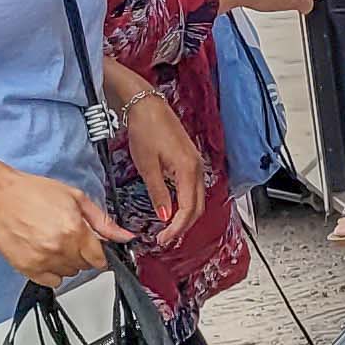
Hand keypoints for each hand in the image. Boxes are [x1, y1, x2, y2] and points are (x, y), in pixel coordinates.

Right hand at [0, 164, 129, 283]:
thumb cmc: (32, 192)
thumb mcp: (75, 198)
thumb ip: (102, 221)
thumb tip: (124, 236)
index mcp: (74, 230)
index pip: (100, 258)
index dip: (99, 252)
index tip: (93, 246)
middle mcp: (59, 249)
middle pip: (85, 267)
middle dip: (82, 254)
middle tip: (68, 237)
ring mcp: (42, 261)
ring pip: (69, 275)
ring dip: (66, 262)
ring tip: (53, 242)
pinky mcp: (26, 268)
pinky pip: (51, 281)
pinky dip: (51, 271)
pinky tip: (44, 254)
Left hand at [119, 91, 203, 242]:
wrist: (146, 105)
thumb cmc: (146, 129)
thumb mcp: (147, 166)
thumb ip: (159, 194)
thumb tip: (166, 217)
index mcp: (188, 170)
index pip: (188, 209)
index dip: (177, 228)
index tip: (164, 239)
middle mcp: (197, 167)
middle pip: (198, 206)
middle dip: (184, 225)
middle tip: (166, 237)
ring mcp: (195, 163)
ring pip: (198, 198)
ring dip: (186, 215)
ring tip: (169, 227)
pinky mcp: (189, 159)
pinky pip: (194, 187)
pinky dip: (186, 202)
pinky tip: (173, 206)